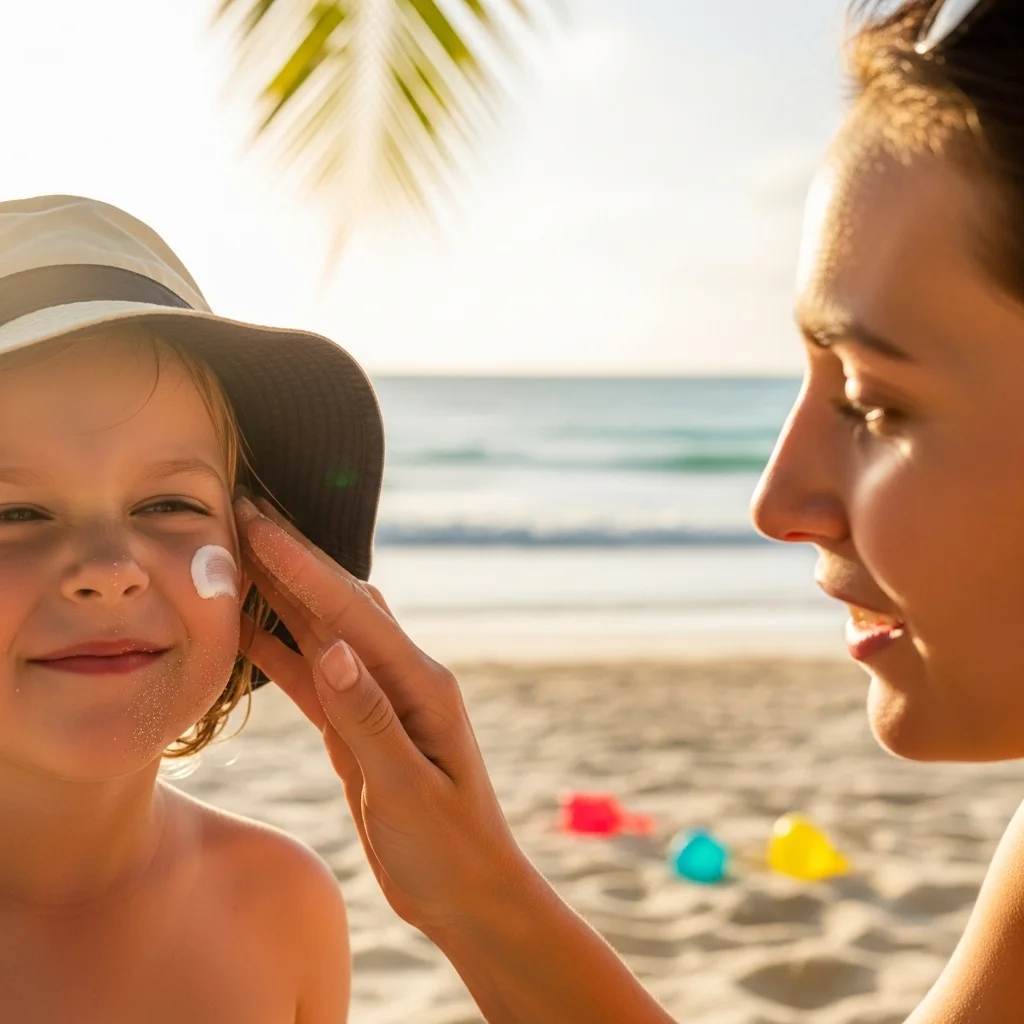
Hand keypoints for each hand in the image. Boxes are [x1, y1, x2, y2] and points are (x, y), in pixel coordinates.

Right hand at [234, 497, 533, 933]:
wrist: (469, 894)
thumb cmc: (449, 849)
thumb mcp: (408, 789)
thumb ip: (368, 719)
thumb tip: (332, 649)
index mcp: (421, 685)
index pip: (353, 614)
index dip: (303, 567)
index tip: (259, 525)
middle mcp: (401, 680)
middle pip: (339, 605)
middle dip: (292, 558)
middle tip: (244, 512)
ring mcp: (380, 700)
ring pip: (323, 632)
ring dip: (283, 593)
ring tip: (238, 554)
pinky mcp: (358, 727)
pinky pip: (313, 678)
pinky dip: (281, 650)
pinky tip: (248, 629)